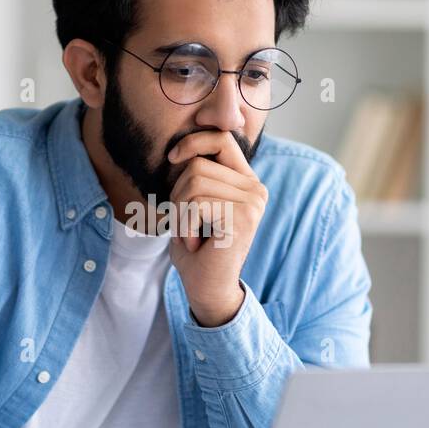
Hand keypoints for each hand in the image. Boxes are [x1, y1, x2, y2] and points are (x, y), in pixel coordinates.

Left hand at [165, 131, 267, 326]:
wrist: (208, 289)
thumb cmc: (197, 249)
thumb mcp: (195, 205)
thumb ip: (196, 176)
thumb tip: (179, 147)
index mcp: (247, 181)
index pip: (221, 138)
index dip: (193, 141)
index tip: (173, 157)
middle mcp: (256, 189)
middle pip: (198, 164)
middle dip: (177, 194)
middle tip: (185, 224)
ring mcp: (252, 203)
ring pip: (194, 183)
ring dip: (179, 213)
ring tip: (190, 235)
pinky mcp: (242, 218)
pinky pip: (196, 204)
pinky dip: (184, 225)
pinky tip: (194, 244)